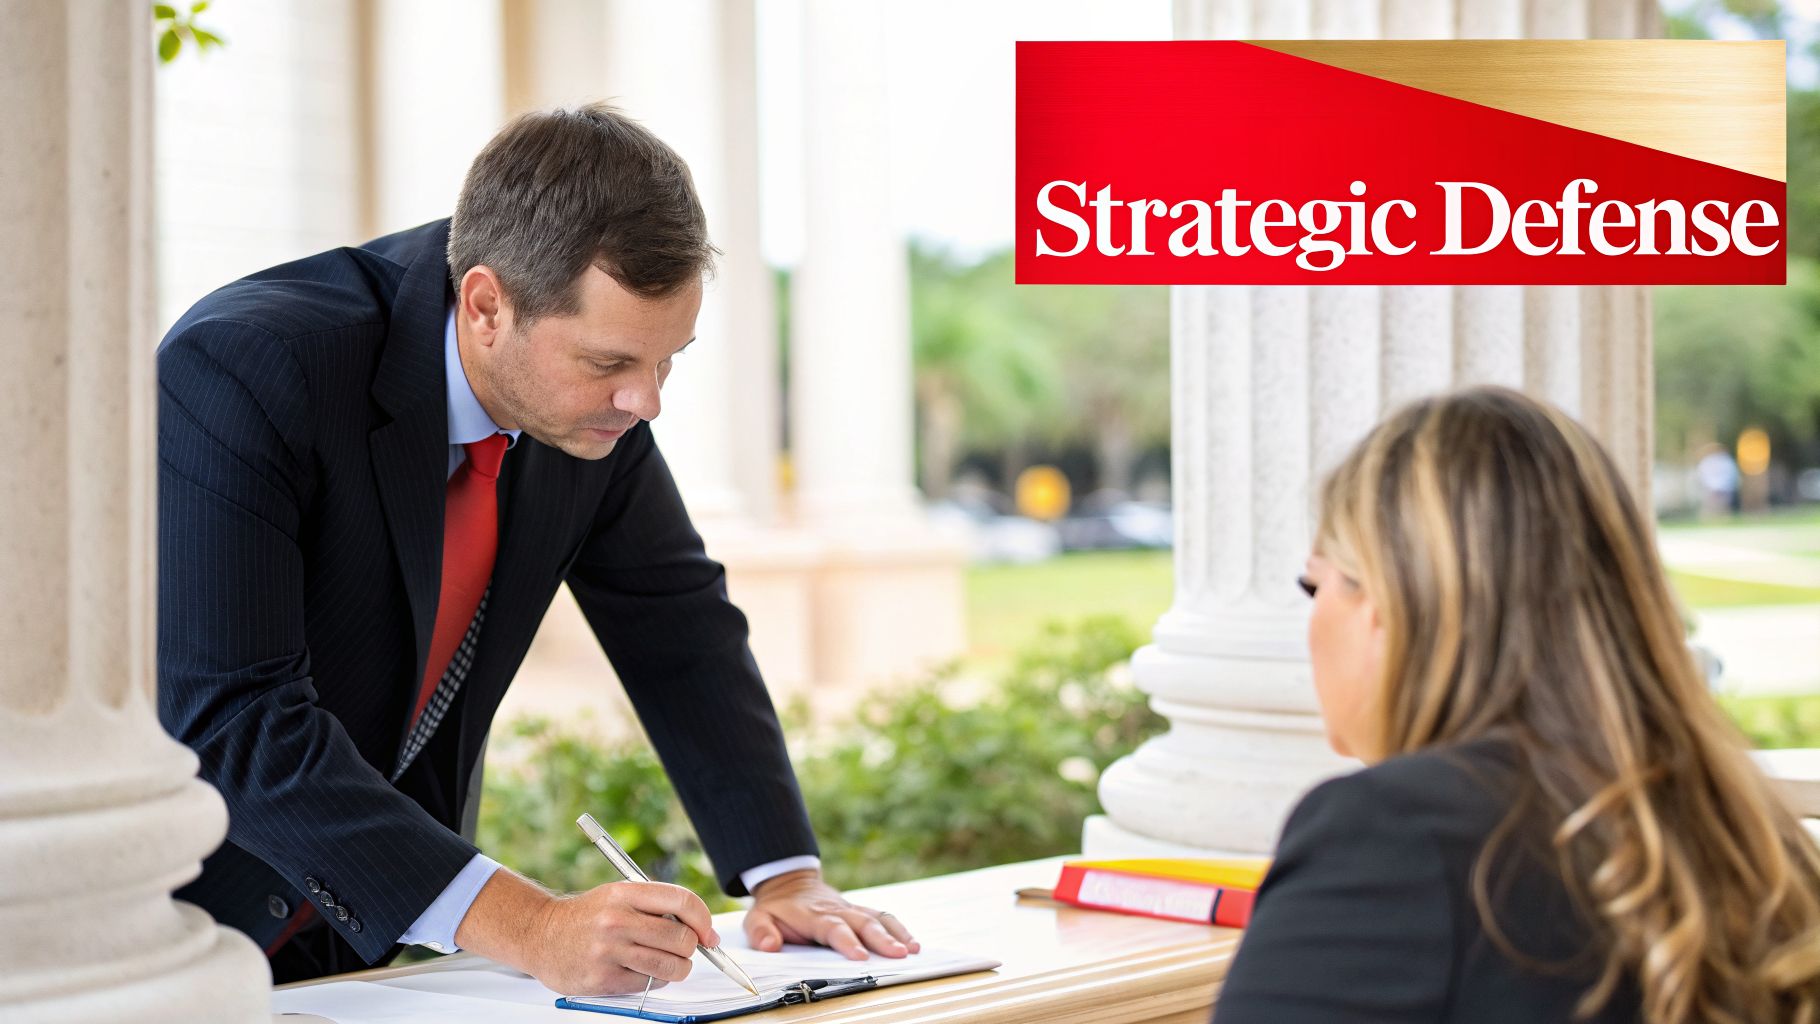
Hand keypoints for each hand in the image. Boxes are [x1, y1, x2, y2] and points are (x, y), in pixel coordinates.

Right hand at [456, 868, 718, 995]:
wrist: (540, 935)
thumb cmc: (587, 915)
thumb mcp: (618, 895)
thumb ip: (656, 905)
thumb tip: (703, 930)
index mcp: (625, 893)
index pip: (682, 900)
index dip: (703, 919)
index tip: (708, 933)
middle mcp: (617, 920)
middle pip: (680, 937)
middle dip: (692, 947)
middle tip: (685, 949)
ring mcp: (608, 950)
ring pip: (669, 965)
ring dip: (679, 968)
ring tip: (672, 964)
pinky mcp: (602, 978)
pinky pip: (648, 984)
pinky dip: (655, 981)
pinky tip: (643, 971)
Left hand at [742, 869, 919, 960]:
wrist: (789, 882)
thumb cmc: (776, 907)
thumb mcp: (757, 917)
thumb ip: (761, 931)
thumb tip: (770, 945)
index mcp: (813, 914)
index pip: (832, 928)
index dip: (847, 941)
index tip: (860, 956)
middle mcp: (836, 910)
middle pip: (862, 923)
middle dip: (881, 939)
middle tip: (898, 954)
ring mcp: (850, 909)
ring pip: (876, 918)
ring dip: (896, 933)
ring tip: (912, 949)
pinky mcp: (859, 911)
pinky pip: (882, 917)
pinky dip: (899, 928)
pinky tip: (913, 943)